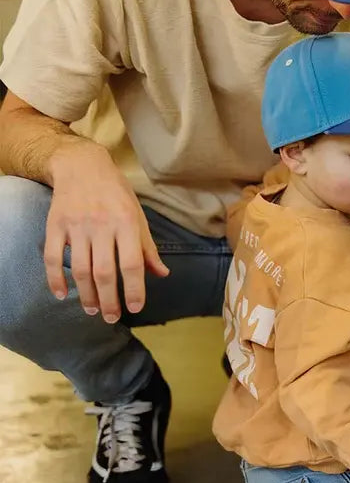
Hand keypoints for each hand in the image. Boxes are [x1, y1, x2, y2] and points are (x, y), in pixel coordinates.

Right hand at [45, 140, 168, 322]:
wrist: (82, 165)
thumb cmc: (116, 192)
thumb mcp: (138, 215)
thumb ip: (148, 247)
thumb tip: (162, 274)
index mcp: (127, 222)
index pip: (131, 263)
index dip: (134, 288)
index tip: (135, 308)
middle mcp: (102, 225)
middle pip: (104, 272)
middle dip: (109, 300)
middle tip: (112, 318)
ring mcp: (77, 226)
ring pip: (80, 270)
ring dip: (86, 295)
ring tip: (93, 310)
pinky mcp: (55, 226)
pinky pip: (53, 258)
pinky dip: (55, 279)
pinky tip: (62, 295)